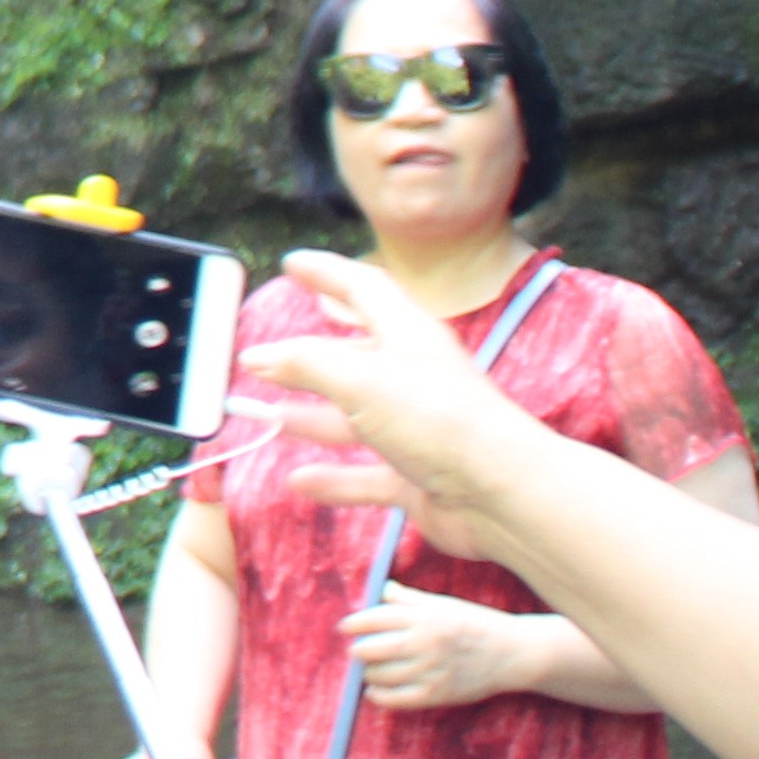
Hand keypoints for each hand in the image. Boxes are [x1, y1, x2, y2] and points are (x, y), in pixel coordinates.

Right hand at [238, 250, 566, 562]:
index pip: (363, 289)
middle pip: (355, 356)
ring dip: (311, 417)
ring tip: (267, 415)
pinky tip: (300, 482)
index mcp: (408, 335)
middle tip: (266, 352)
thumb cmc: (439, 420)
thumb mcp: (360, 377)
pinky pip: (367, 475)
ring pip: (355, 418)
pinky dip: (334, 478)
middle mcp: (412, 378)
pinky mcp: (418, 477)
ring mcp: (416, 431)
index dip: (326, 273)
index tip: (291, 264)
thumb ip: (304, 363)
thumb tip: (254, 356)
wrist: (504, 494)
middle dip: (310, 355)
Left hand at [340, 585, 537, 708]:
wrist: (514, 653)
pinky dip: (379, 697)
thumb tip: (381, 589)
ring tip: (367, 669)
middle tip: (355, 650)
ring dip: (368, 673)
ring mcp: (431, 671)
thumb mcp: (444, 604)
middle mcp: (424, 644)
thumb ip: (409, 599)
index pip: (374, 619)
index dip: (353, 624)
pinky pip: (398, 700)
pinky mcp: (438, 694)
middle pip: (372, 649)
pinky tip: (374, 691)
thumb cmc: (477, 623)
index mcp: (424, 617)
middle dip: (358, 650)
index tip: (344, 628)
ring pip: (381, 675)